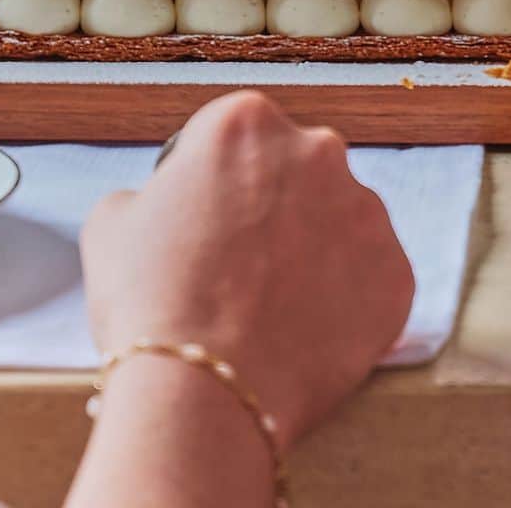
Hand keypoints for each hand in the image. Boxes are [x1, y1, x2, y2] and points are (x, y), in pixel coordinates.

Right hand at [79, 92, 412, 445]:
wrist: (203, 390)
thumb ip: (151, 192)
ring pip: (338, 221)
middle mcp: (318, 149)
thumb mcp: (114, 223)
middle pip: (294, 171)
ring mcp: (367, 210)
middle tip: (239, 266)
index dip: (213, 179)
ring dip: (313, 250)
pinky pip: (369, 277)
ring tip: (271, 306)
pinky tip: (303, 330)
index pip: (234, 135)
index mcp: (246, 122)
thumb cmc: (148, 302)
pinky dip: (344, 299)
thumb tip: (167, 202)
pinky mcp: (396, 271)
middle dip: (271, 208)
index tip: (203, 219)